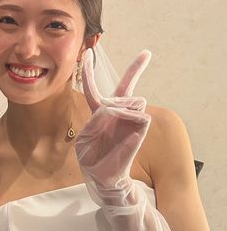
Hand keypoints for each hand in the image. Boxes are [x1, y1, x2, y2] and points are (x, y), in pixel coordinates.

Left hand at [75, 49, 151, 189]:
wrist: (102, 176)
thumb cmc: (91, 158)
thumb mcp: (84, 138)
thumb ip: (95, 119)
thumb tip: (112, 108)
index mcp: (98, 113)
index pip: (94, 89)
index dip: (89, 72)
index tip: (89, 54)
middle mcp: (115, 113)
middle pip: (125, 86)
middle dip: (135, 69)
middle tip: (146, 53)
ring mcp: (128, 119)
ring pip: (131, 99)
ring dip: (120, 106)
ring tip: (113, 121)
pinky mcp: (140, 128)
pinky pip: (139, 113)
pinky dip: (128, 115)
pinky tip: (121, 123)